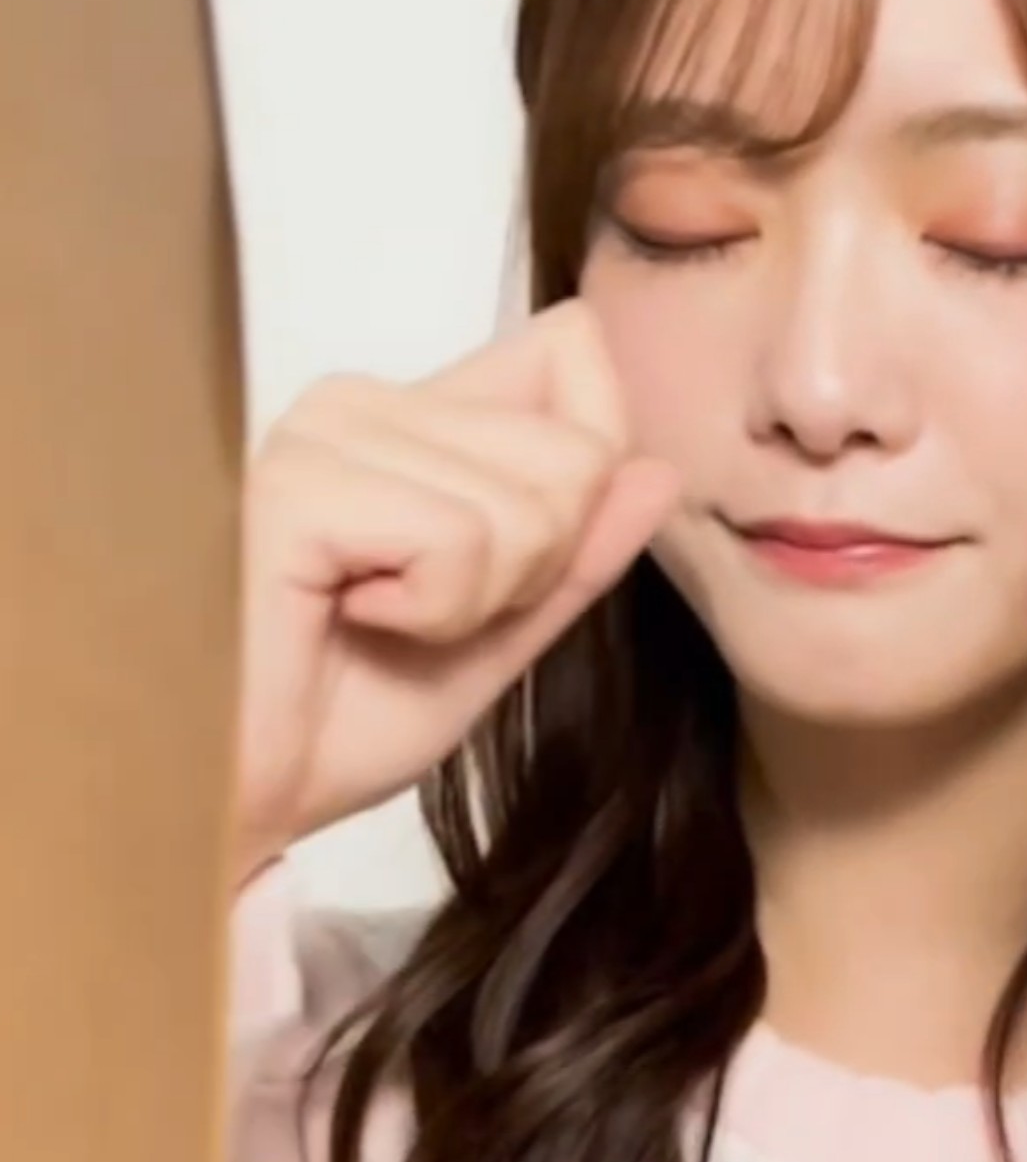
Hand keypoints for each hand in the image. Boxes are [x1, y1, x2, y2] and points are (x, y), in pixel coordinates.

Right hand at [232, 301, 676, 886]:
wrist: (233, 803)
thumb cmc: (337, 722)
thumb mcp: (495, 639)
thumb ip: (576, 555)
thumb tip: (658, 469)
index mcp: (411, 420)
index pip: (572, 358)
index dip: (592, 469)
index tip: (507, 568)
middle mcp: (364, 401)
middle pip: (578, 453)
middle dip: (533, 570)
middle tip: (420, 619)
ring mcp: (324, 433)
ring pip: (531, 505)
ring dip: (476, 605)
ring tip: (371, 624)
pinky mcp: (295, 486)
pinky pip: (458, 538)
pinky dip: (431, 613)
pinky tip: (343, 624)